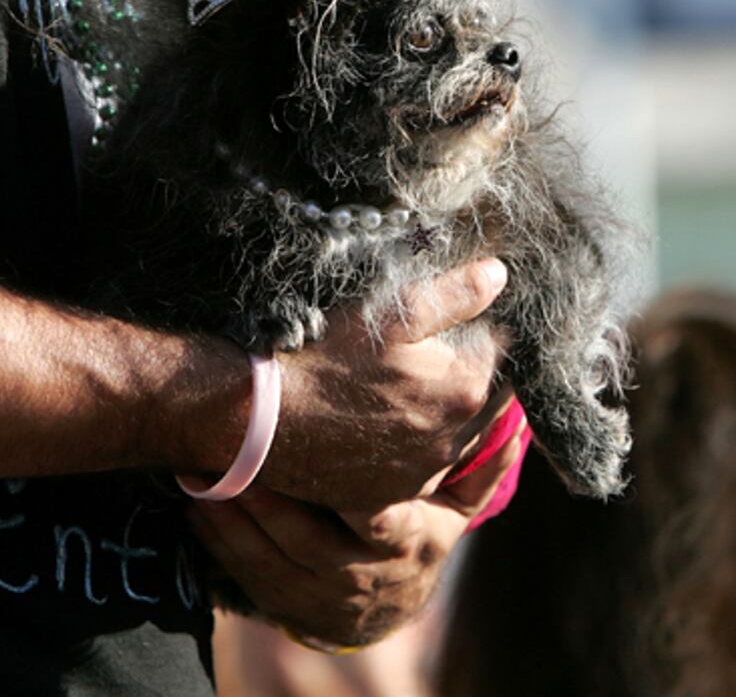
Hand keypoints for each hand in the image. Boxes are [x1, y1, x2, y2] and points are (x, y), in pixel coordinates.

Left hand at [186, 411, 525, 646]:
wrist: (390, 605)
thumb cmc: (419, 530)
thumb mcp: (454, 503)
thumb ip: (478, 465)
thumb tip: (517, 419)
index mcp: (410, 543)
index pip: (385, 520)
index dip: (355, 497)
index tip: (320, 457)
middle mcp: (367, 578)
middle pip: (310, 539)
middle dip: (268, 497)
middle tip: (231, 449)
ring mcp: (324, 600)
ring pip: (271, 559)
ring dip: (232, 516)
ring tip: (200, 470)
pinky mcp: (288, 609)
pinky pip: (247, 577)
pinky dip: (219, 542)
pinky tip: (197, 504)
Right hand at [259, 258, 508, 508]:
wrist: (265, 418)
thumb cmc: (328, 356)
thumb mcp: (393, 310)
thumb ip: (454, 294)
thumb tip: (499, 275)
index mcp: (464, 389)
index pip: (500, 353)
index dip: (482, 330)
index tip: (460, 319)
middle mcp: (454, 439)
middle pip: (481, 397)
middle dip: (466, 372)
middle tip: (431, 351)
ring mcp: (423, 471)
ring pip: (454, 433)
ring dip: (442, 410)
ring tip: (404, 384)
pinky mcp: (393, 491)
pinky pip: (422, 464)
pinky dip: (414, 441)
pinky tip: (383, 419)